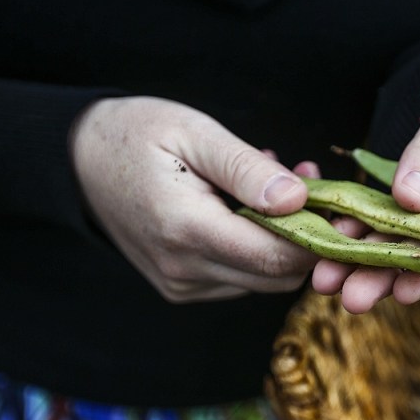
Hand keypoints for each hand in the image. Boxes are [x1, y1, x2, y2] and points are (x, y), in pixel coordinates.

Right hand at [70, 96, 319, 301]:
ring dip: (285, 239)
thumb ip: (246, 169)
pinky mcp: (182, 287)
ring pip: (263, 279)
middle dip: (309, 237)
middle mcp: (184, 270)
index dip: (321, 240)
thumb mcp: (194, 133)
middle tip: (317, 185)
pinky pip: (241, 276)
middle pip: (277, 276)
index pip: (277, 258)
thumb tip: (298, 200)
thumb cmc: (135, 133)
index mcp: (187, 230)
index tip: (344, 209)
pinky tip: (253, 205)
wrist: (75, 160)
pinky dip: (259, 245)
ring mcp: (182, 284)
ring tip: (279, 184)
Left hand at [311, 87, 419, 312]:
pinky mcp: (407, 202)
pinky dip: (353, 234)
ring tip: (327, 281)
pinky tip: (324, 243)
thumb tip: (411, 198)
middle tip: (352, 299)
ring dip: (363, 265)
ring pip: (400, 245)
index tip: (405, 289)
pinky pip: (379, 223)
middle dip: (388, 276)